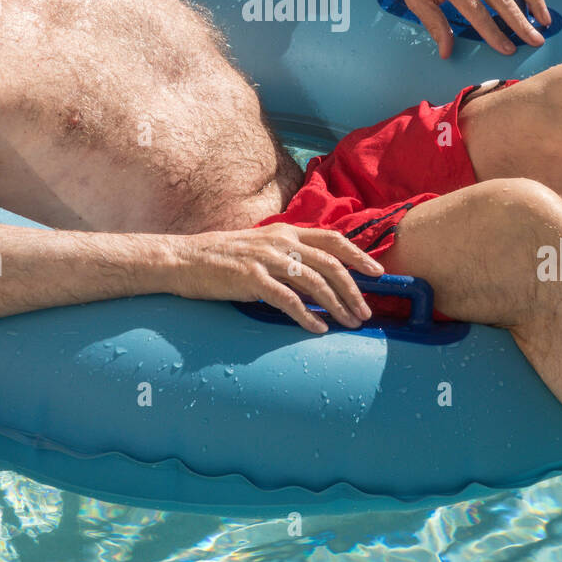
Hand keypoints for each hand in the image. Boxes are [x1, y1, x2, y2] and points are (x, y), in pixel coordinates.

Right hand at [173, 224, 382, 332]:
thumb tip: (316, 276)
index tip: (378, 272)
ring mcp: (266, 260)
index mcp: (285, 232)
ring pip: (314, 282)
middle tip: (366, 311)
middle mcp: (280, 242)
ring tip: (350, 323)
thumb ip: (287, 255)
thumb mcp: (260, 247)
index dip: (358, 254)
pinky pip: (287, 300)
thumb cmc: (222, 257)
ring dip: (337, 305)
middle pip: (330, 263)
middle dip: (353, 288)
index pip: (332, 239)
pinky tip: (318, 329)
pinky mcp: (251, 280)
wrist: (183, 259)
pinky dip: (307, 316)